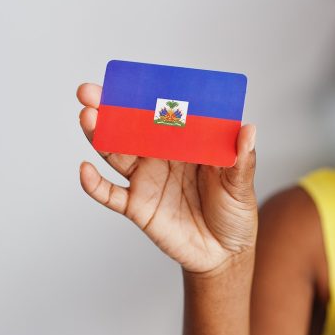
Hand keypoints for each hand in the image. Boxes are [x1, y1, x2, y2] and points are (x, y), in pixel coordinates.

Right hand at [76, 83, 257, 274]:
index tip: (126, 80)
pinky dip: (94, 184)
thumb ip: (241, 159)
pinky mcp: (137, 207)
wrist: (225, 255)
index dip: (142, 96)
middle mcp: (160, 156)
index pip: (159, 113)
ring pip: (115, 153)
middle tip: (89, 92)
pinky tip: (85, 170)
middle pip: (128, 128)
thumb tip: (248, 129)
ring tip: (87, 118)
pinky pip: (110, 194)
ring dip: (99, 135)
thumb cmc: (234, 213)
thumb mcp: (242, 185)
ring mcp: (146, 180)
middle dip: (108, 108)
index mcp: (185, 143)